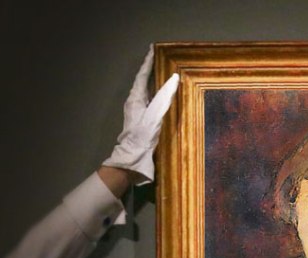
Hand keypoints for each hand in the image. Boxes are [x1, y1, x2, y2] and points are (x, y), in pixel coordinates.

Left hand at [103, 46, 179, 184]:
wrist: (133, 158)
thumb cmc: (142, 136)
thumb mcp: (155, 115)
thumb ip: (164, 97)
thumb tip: (174, 79)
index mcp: (135, 98)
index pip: (142, 75)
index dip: (148, 62)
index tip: (153, 49)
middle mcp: (134, 102)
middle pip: (143, 81)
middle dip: (150, 69)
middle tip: (159, 58)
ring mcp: (137, 111)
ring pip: (145, 91)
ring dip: (153, 81)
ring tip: (162, 72)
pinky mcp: (141, 119)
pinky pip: (149, 100)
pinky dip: (155, 93)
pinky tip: (162, 96)